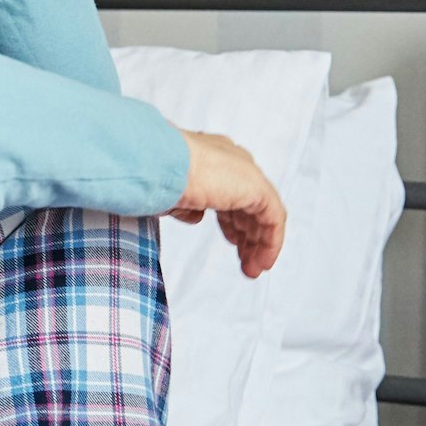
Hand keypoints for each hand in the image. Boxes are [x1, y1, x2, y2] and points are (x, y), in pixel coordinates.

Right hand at [164, 129, 286, 278]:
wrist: (158, 164)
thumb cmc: (152, 176)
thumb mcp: (169, 195)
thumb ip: (186, 205)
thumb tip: (196, 216)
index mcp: (211, 156)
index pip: (231, 190)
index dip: (232, 220)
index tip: (231, 241)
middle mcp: (232, 161)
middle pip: (249, 202)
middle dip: (247, 234)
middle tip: (245, 260)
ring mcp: (245, 172)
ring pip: (264, 212)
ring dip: (259, 243)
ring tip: (252, 269)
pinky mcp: (256, 187)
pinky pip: (273, 219)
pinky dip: (270, 242)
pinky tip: (263, 262)